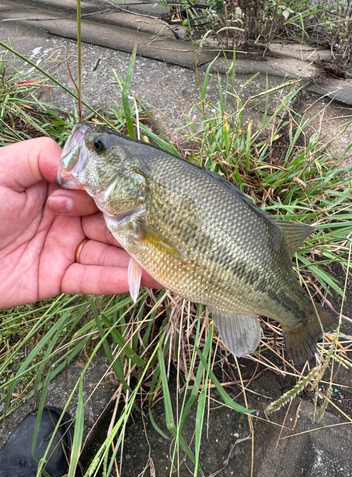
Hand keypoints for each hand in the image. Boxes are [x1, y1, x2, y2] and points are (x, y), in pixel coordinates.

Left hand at [0, 138, 160, 308]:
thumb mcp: (2, 170)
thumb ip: (41, 157)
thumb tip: (78, 165)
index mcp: (57, 189)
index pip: (98, 190)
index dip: (112, 194)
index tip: (127, 198)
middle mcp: (66, 217)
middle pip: (110, 221)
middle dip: (136, 225)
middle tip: (169, 230)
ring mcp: (64, 249)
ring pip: (108, 252)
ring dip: (138, 256)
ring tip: (171, 258)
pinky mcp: (58, 278)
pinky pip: (92, 279)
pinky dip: (118, 280)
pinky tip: (149, 279)